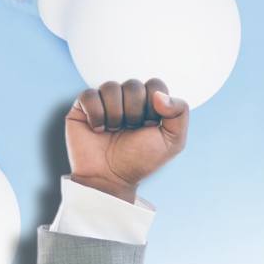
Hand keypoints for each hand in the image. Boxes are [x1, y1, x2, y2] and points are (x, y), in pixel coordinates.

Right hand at [65, 79, 188, 203]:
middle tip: (131, 131)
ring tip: (114, 132)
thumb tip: (159, 94)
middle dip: (135, 112)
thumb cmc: (140, 161)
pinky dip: (96, 115)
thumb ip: (180, 113)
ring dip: (115, 115)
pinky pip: (89, 95)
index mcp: (149, 103)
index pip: (155, 84)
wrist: (111, 178)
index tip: (150, 126)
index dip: (154, 106)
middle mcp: (126, 99)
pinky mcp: (83, 106)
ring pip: (111, 87)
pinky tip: (98, 130)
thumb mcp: (173, 141)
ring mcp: (104, 101)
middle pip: (133, 85)